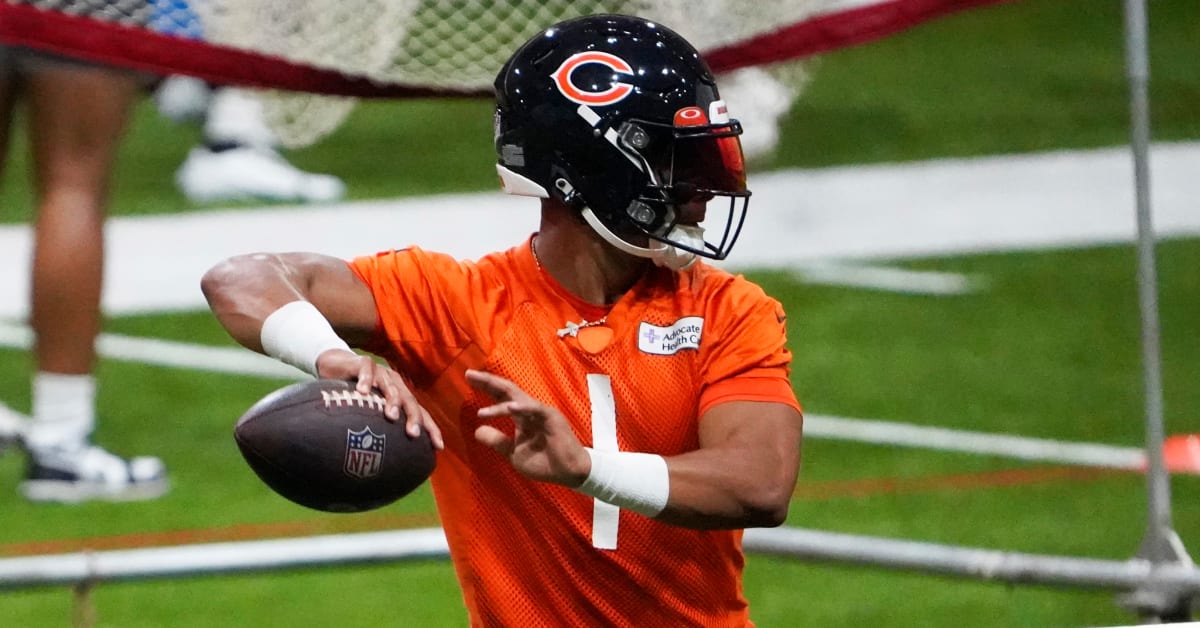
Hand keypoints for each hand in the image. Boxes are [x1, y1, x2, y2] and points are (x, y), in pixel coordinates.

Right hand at [315, 349, 443, 448]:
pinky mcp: (363, 363)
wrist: (338, 364)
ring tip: (391, 415)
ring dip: (392, 400)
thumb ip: (379, 427)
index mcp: (401, 395)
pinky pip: (366, 371)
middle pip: (409, 400)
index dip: (431, 428)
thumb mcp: (371, 410)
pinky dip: (366, 380)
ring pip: (390, 386)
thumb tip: (384, 458)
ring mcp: (381, 372)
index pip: (421, 412)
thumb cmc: (356, 394)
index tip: (438, 447)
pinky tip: (362, 392)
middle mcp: (394, 383)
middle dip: (413, 417)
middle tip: (413, 434)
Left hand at [468, 369, 589, 486]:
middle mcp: (529, 410)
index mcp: (521, 416)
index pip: (501, 397)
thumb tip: (477, 431)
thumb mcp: (514, 453)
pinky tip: (508, 407)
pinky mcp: (551, 417)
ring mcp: (540, 412)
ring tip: (481, 386)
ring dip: (498, 392)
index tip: (468, 378)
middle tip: (469, 374)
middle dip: (488, 381)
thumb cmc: (544, 462)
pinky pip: (534, 409)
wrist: (568, 472)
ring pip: (517, 397)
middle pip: (507, 390)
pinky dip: (522, 407)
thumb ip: (498, 441)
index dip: (486, 388)